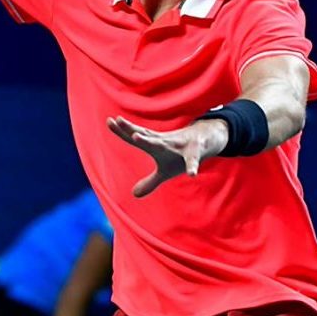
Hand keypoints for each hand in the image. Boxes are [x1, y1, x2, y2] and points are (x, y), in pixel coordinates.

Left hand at [107, 116, 227, 196]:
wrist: (207, 140)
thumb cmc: (181, 155)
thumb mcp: (165, 171)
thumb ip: (150, 182)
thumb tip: (134, 194)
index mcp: (156, 145)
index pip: (136, 137)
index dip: (123, 131)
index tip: (109, 121)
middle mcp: (165, 142)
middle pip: (146, 136)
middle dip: (132, 130)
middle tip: (118, 121)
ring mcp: (180, 144)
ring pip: (164, 142)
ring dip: (152, 141)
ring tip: (137, 136)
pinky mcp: (195, 149)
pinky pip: (193, 158)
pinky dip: (192, 165)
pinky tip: (191, 174)